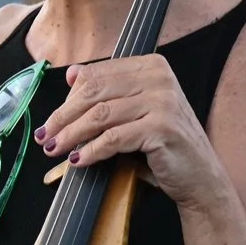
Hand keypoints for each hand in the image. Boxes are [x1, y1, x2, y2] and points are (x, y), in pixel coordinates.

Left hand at [34, 55, 230, 213]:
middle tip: (45, 136)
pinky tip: (78, 161)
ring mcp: (162, 102)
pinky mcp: (161, 128)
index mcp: (152, 66)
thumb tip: (72, 75)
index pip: (96, 75)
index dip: (68, 99)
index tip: (51, 119)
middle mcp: (159, 78)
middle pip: (94, 93)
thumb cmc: (164, 146)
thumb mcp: (136, 113)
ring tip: (55, 149)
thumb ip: (109, 93)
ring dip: (71, 135)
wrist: (200, 178)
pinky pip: (113, 138)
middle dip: (63, 117)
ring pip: (100, 115)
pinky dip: (90, 151)